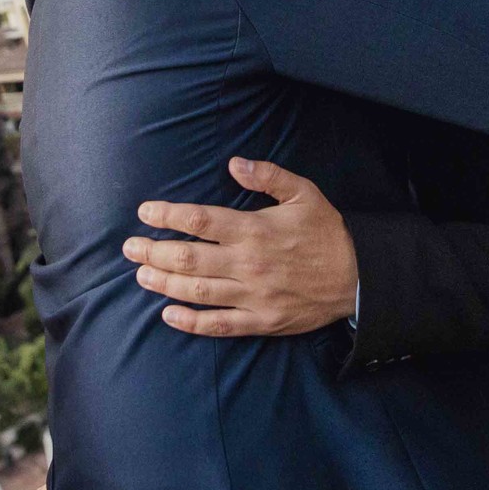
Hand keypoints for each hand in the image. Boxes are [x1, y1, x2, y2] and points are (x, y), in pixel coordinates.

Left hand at [126, 158, 358, 336]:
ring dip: (164, 283)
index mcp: (255, 230)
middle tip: (130, 248)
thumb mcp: (303, 193)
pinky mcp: (261, 321)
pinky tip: (168, 314)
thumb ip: (267, 176)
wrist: (358, 277)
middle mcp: (248, 264)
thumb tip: (233, 164)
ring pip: (196, 292)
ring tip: (141, 274)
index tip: (145, 213)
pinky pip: (218, 325)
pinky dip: (190, 322)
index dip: (167, 216)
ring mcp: (253, 296)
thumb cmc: (327, 232)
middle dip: (153, 251)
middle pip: (188, 258)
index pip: (199, 220)